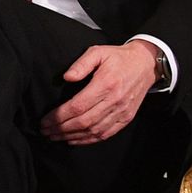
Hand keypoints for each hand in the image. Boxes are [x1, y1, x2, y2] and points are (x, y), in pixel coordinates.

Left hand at [40, 41, 156, 144]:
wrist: (146, 64)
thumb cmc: (118, 58)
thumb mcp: (98, 52)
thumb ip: (81, 64)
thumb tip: (66, 78)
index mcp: (105, 84)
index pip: (77, 107)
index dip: (59, 116)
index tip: (45, 120)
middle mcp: (114, 101)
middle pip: (83, 122)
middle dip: (61, 129)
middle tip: (45, 131)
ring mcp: (122, 111)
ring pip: (93, 131)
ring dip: (71, 136)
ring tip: (55, 136)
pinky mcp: (126, 118)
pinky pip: (105, 134)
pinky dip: (88, 140)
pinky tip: (74, 140)